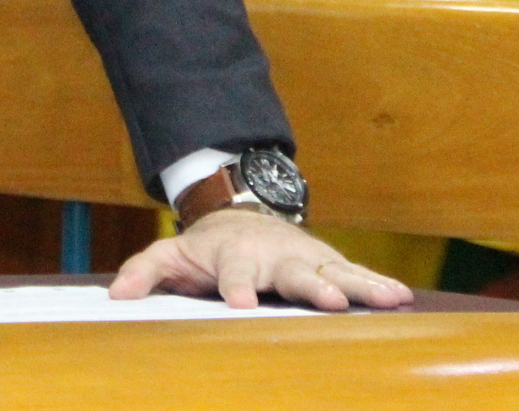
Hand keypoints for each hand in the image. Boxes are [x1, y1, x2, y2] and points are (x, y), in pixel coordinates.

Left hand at [108, 209, 413, 311]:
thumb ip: (145, 272)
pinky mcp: (327, 262)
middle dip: (311, 285)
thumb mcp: (170, 253)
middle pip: (294, 271)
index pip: (233, 273)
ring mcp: (304, 256)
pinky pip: (355, 273)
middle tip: (328, 300)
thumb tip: (116, 296)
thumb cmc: (206, 246)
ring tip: (388, 300)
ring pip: (334, 269)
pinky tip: (402, 297)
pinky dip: (378, 283)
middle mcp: (274, 254)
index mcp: (234, 255)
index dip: (236, 288)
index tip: (240, 306)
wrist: (242, 213)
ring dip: (359, 285)